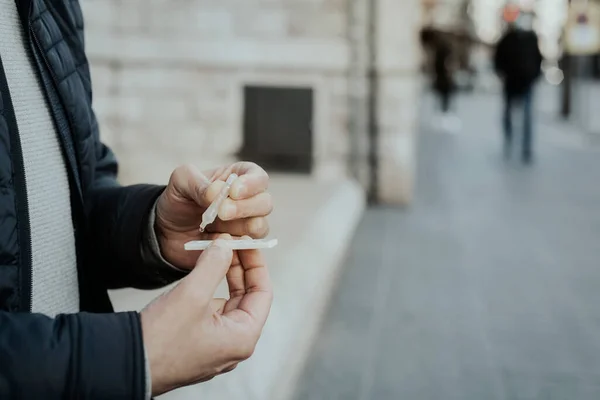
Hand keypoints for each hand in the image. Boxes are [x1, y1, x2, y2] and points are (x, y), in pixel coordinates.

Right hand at [141, 237, 272, 395]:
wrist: (124, 364)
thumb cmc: (160, 340)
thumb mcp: (191, 295)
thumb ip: (214, 266)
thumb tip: (227, 246)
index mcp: (242, 337)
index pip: (263, 294)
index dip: (256, 265)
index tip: (248, 244)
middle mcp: (233, 344)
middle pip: (247, 298)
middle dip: (238, 269)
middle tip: (229, 244)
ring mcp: (215, 346)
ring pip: (227, 303)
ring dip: (222, 278)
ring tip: (213, 253)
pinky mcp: (198, 343)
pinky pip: (211, 312)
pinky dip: (208, 291)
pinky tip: (199, 275)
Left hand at [155, 163, 272, 268]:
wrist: (167, 232)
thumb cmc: (178, 201)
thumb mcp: (180, 182)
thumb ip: (196, 182)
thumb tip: (217, 192)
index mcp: (238, 178)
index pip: (258, 177)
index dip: (252, 184)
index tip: (233, 191)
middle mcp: (247, 201)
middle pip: (265, 203)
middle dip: (246, 208)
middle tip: (222, 212)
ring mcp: (245, 225)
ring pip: (260, 226)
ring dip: (241, 227)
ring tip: (218, 228)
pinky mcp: (240, 246)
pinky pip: (248, 247)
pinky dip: (234, 245)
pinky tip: (216, 241)